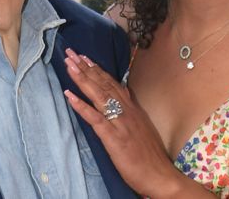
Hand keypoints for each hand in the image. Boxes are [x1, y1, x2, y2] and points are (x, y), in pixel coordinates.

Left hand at [63, 48, 193, 197]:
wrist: (159, 175)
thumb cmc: (149, 154)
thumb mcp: (141, 126)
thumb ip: (130, 111)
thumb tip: (122, 97)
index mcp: (131, 107)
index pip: (111, 83)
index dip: (97, 69)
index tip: (84, 57)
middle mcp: (126, 110)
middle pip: (103, 83)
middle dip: (85, 67)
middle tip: (70, 53)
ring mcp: (119, 122)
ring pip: (98, 95)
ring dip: (82, 78)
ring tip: (69, 65)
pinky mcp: (113, 137)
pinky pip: (95, 118)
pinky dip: (81, 105)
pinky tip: (69, 95)